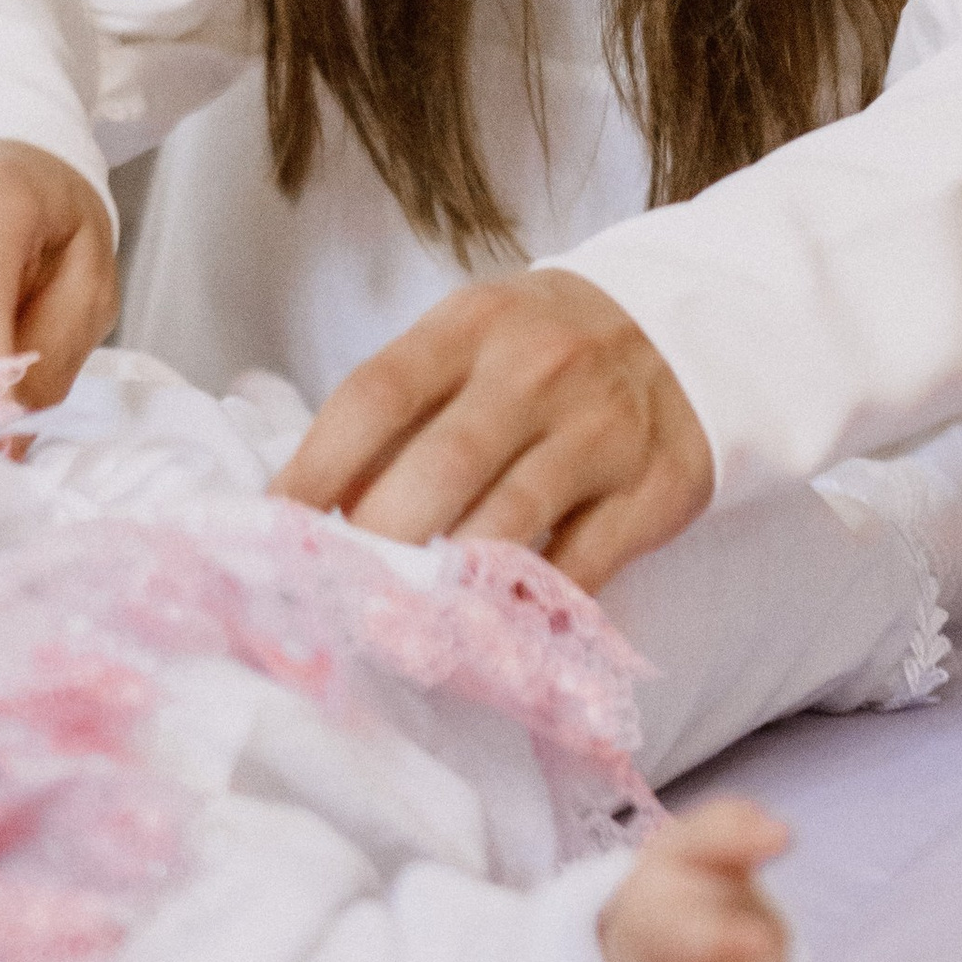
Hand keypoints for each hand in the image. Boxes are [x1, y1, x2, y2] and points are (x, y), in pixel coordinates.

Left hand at [270, 268, 711, 589]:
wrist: (690, 330)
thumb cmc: (544, 349)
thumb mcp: (473, 341)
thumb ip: (406, 409)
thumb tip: (314, 507)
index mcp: (471, 326)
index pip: (376, 394)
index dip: (315, 467)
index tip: (271, 529)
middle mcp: (536, 370)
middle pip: (441, 466)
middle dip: (378, 540)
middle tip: (334, 594)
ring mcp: (601, 430)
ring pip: (510, 522)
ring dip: (446, 586)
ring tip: (396, 628)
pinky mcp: (655, 489)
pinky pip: (584, 566)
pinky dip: (531, 608)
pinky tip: (489, 635)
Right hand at [598, 797, 796, 961]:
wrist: (636, 950)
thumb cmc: (691, 892)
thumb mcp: (705, 851)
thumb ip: (735, 830)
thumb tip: (776, 831)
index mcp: (665, 869)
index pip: (695, 844)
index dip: (736, 840)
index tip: (783, 839)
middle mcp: (650, 929)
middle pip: (669, 931)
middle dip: (711, 937)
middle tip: (766, 941)